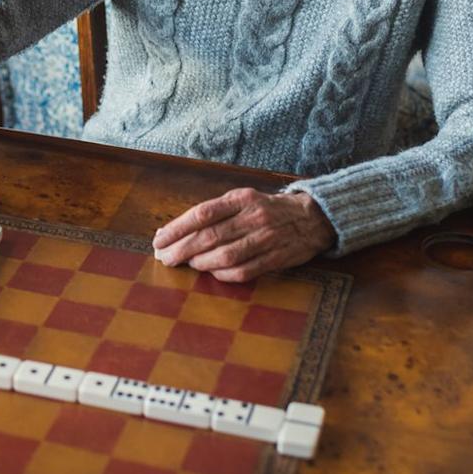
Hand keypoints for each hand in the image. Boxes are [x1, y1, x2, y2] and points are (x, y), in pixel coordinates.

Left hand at [151, 188, 335, 281]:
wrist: (312, 218)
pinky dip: (222, 275)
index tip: (159, 239)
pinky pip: (244, 271)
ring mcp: (267, 238)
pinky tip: (212, 273)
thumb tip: (171, 231)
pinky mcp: (277, 258)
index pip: (202, 214)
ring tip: (188, 264)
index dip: (177, 228)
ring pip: (225, 256)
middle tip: (165, 258)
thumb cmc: (265, 209)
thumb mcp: (240, 200)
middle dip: (182, 249)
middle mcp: (254, 217)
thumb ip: (211, 213)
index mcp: (241, 198)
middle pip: (210, 236)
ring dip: (201, 263)